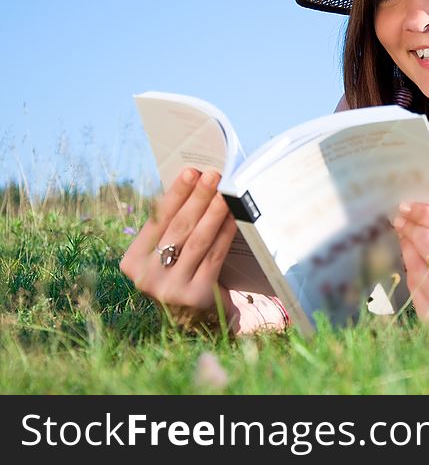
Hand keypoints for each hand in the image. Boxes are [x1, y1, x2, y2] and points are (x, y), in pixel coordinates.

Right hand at [120, 167, 239, 331]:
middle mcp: (146, 278)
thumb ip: (172, 229)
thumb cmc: (183, 275)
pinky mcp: (195, 296)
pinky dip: (224, 233)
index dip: (175, 194)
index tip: (191, 172)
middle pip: (177, 228)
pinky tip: (233, 217)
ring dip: (214, 212)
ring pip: (197, 240)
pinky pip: (214, 256)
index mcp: (131, 263)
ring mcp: (169, 289)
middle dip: (197, 198)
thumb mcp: (167, 256)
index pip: (156, 220)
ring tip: (226, 192)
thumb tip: (192, 183)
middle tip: (213, 175)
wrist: (199, 320)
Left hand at [392, 190, 428, 324]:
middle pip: (427, 245)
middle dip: (410, 225)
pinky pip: (413, 283)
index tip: (408, 204)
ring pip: (415, 264)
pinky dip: (409, 264)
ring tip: (404, 231)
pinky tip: (411, 254)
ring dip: (405, 243)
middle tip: (401, 215)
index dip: (424, 213)